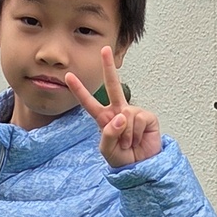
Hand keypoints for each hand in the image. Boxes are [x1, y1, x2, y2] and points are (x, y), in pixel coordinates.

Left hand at [64, 46, 162, 166]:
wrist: (142, 167)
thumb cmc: (123, 160)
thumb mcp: (108, 151)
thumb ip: (109, 134)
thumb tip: (121, 115)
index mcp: (104, 119)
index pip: (89, 103)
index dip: (80, 90)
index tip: (68, 76)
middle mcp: (119, 112)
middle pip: (112, 86)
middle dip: (109, 67)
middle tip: (105, 49)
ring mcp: (133, 113)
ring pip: (125, 116)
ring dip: (126, 135)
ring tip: (129, 144)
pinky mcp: (147, 117)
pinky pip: (138, 120)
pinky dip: (136, 133)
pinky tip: (139, 139)